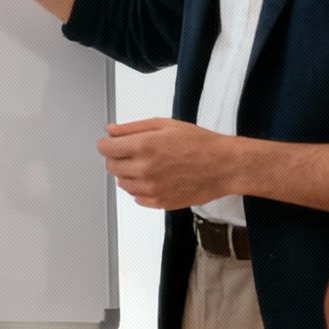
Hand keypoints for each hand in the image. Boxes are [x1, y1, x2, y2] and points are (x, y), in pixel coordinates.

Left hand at [96, 118, 240, 209]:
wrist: (223, 166)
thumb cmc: (199, 143)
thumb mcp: (164, 125)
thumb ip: (132, 128)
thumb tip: (110, 130)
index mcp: (143, 147)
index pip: (105, 148)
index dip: (106, 143)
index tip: (111, 142)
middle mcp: (144, 170)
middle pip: (110, 166)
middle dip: (116, 157)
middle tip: (131, 151)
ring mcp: (151, 189)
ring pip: (122, 183)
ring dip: (127, 173)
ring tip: (148, 164)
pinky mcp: (159, 203)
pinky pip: (136, 198)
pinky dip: (140, 188)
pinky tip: (155, 178)